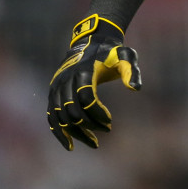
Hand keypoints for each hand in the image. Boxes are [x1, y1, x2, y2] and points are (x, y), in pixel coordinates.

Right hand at [47, 14, 140, 149]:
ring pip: (61, 117)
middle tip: (107, 130)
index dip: (98, 114)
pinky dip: (59, 132)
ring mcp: (57, 88)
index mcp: (82, 72)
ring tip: (94, 143)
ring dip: (77, 133)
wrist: (92, 42)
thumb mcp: (126, 57)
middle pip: (73, 111)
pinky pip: (52, 117)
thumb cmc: (112, 53)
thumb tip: (136, 89)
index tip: (111, 122)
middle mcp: (65, 81)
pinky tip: (70, 145)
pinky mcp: (53, 93)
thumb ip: (131, 72)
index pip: (86, 99)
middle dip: (90, 126)